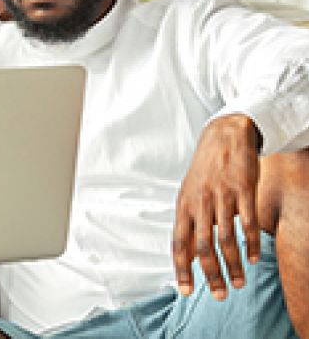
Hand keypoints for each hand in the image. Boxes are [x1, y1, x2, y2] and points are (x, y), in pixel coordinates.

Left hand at [173, 114, 261, 299]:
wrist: (223, 136)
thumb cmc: (205, 170)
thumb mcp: (189, 194)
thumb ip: (189, 222)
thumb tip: (188, 255)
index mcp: (183, 205)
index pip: (179, 243)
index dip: (181, 268)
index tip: (186, 290)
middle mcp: (200, 202)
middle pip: (203, 247)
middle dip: (211, 275)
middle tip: (220, 295)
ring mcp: (222, 196)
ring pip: (226, 239)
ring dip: (233, 265)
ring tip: (239, 282)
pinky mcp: (243, 190)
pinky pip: (248, 223)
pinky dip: (251, 244)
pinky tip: (254, 259)